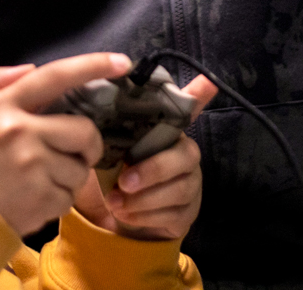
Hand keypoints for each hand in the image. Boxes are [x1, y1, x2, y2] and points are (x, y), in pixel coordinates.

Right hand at [0, 52, 129, 235]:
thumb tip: (32, 69)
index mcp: (3, 106)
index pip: (55, 76)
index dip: (93, 65)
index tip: (122, 63)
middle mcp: (21, 133)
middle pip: (83, 130)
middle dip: (87, 144)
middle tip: (76, 152)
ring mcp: (32, 168)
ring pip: (80, 168)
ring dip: (69, 175)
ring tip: (39, 180)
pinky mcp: (39, 200)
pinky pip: (69, 197)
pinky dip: (58, 200)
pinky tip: (33, 199)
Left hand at [72, 74, 217, 240]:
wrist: (111, 220)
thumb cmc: (109, 177)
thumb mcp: (104, 153)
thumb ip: (107, 133)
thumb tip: (95, 108)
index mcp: (165, 134)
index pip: (187, 110)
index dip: (199, 96)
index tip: (207, 82)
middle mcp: (185, 155)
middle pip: (187, 155)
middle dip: (154, 169)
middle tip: (123, 182)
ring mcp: (190, 185)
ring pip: (180, 188)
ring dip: (144, 199)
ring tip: (115, 203)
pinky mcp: (187, 213)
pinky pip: (174, 214)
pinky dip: (146, 216)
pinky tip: (125, 215)